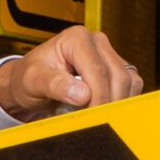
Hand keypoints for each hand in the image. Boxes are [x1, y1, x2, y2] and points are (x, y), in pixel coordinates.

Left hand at [0, 26, 146, 119]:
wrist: (29, 82)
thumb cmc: (28, 78)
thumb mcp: (32, 81)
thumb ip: (55, 85)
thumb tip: (82, 94)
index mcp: (76, 39)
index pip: (98, 71)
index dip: (98, 98)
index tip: (91, 117)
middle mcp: (96, 42)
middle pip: (118, 76)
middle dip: (108, 103)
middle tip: (92, 121)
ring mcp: (108, 54)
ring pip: (129, 82)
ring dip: (116, 103)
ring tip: (92, 115)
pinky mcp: (115, 68)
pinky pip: (131, 86)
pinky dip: (120, 101)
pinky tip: (101, 110)